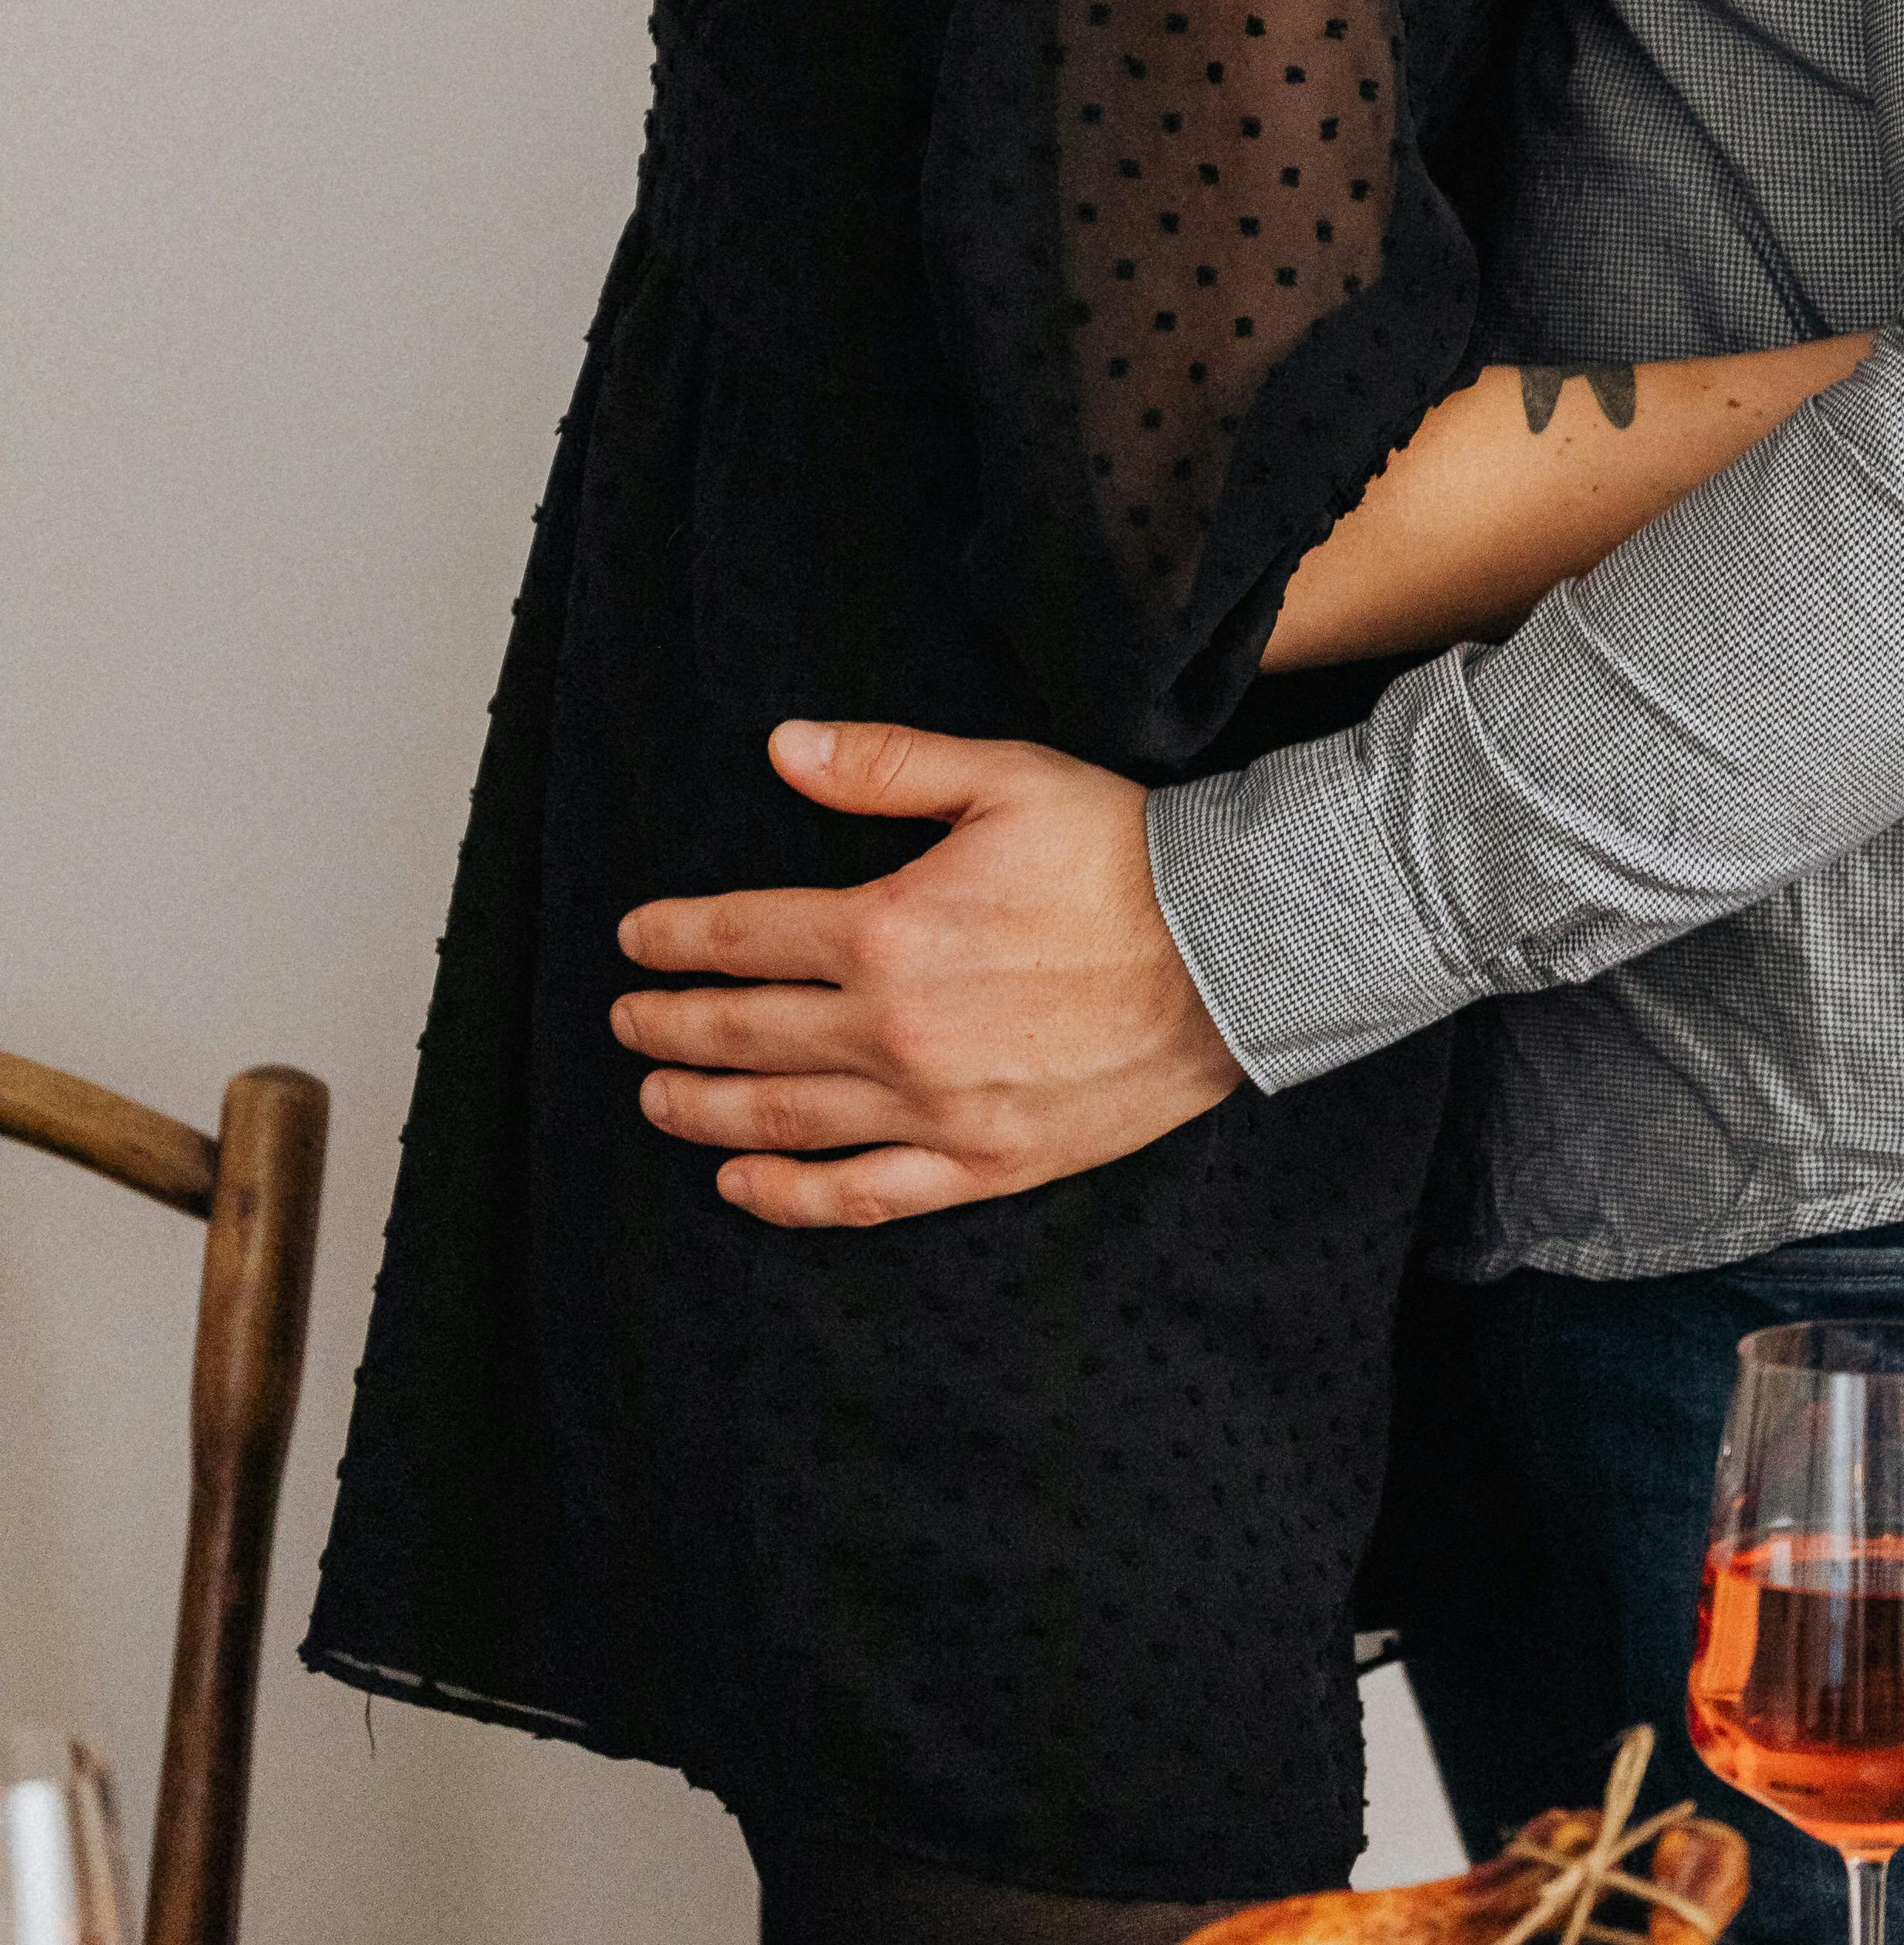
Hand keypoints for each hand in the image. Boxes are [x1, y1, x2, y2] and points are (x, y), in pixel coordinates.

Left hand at [613, 720, 1244, 1229]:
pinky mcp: (985, 1162)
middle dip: (670, 1027)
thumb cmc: (1124, 855)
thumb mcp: (1004, 779)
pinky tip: (743, 1185)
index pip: (743, 938)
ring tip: (657, 1098)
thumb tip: (782, 748)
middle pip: (745, 1034)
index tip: (636, 940)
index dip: (675, 939)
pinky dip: (790, 1196)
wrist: (1237, 949)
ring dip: (705, 1110)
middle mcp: (896, 1032)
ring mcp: (937, 1109)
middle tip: (626, 1022)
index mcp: (888, 930)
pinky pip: (863, 1195)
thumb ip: (884, 766)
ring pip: (784, 1121)